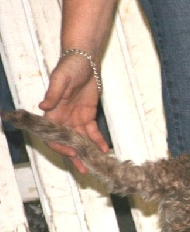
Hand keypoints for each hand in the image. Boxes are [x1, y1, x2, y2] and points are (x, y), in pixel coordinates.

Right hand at [38, 53, 108, 173]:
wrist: (85, 61)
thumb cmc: (69, 67)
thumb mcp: (60, 79)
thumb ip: (53, 94)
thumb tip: (42, 106)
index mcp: (53, 112)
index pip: (52, 135)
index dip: (60, 146)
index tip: (72, 153)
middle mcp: (63, 119)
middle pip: (67, 142)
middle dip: (75, 157)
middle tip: (84, 170)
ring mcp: (76, 119)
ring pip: (81, 141)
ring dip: (87, 153)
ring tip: (96, 165)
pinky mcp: (88, 116)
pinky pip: (92, 133)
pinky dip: (98, 141)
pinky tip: (104, 149)